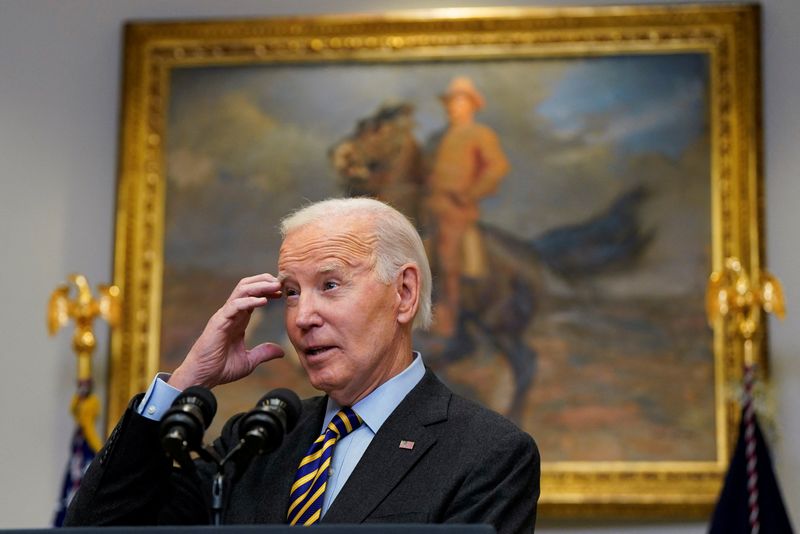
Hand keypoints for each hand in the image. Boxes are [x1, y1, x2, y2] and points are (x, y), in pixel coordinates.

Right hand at [169, 274, 284, 389]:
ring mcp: (224, 316)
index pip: (253, 297)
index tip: (282, 293)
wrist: (202, 377)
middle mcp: (231, 314)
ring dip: (259, 286)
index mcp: (238, 320)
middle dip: (264, 281)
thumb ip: (264, 353)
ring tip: (275, 286)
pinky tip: (263, 301)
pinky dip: (249, 301)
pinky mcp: (219, 322)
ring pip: (241, 291)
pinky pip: (234, 305)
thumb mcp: (249, 361)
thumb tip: (281, 352)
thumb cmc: (220, 368)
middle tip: (280, 283)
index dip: (267, 291)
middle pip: (247, 287)